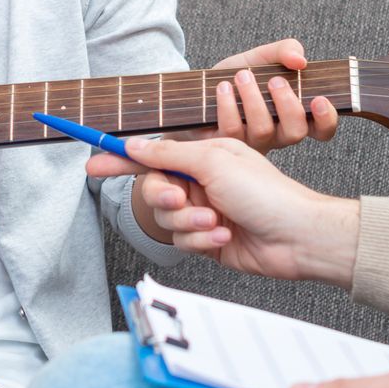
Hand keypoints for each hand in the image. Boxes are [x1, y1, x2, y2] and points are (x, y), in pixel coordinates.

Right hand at [93, 134, 358, 282]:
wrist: (296, 236)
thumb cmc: (266, 193)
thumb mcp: (214, 161)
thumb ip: (168, 154)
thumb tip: (134, 146)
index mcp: (201, 155)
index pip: (150, 155)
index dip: (118, 160)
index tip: (91, 163)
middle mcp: (200, 181)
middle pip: (152, 191)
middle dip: (165, 198)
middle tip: (181, 199)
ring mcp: (203, 211)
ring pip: (166, 220)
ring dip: (189, 222)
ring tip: (216, 220)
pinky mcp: (207, 239)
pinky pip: (182, 241)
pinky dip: (200, 239)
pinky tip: (223, 235)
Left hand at [206, 39, 339, 154]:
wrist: (202, 86)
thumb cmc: (239, 74)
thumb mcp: (263, 56)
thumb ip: (285, 51)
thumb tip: (300, 60)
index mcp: (293, 115)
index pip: (321, 129)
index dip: (326, 119)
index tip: (320, 99)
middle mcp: (276, 134)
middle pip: (295, 133)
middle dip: (287, 104)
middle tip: (275, 81)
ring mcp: (252, 142)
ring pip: (262, 131)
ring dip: (254, 99)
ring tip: (242, 76)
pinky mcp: (226, 143)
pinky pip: (232, 130)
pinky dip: (228, 105)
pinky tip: (222, 87)